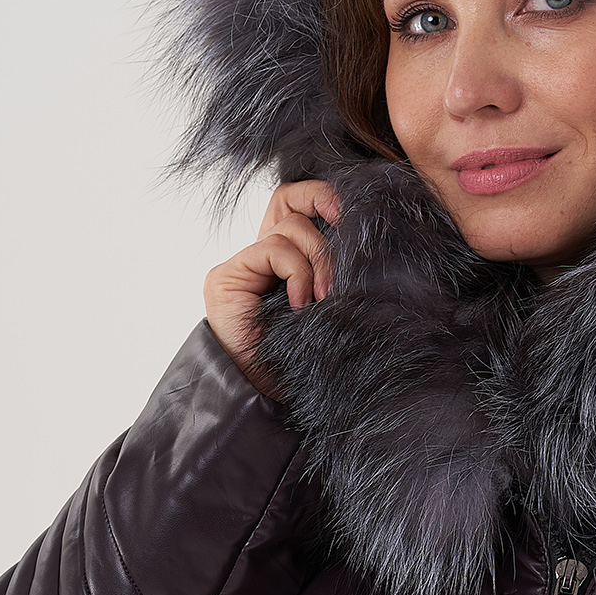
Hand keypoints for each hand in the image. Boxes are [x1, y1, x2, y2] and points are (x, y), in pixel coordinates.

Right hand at [203, 179, 338, 382]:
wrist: (268, 396)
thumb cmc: (305, 359)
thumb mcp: (332, 305)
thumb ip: (336, 271)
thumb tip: (368, 236)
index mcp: (286, 261)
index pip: (298, 203)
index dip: (324, 198)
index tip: (353, 216)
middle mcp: (260, 258)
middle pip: (291, 204)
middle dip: (326, 223)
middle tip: (345, 258)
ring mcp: (242, 265)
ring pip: (289, 227)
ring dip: (317, 261)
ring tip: (323, 298)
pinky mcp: (227, 276)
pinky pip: (273, 249)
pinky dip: (297, 274)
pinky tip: (301, 305)